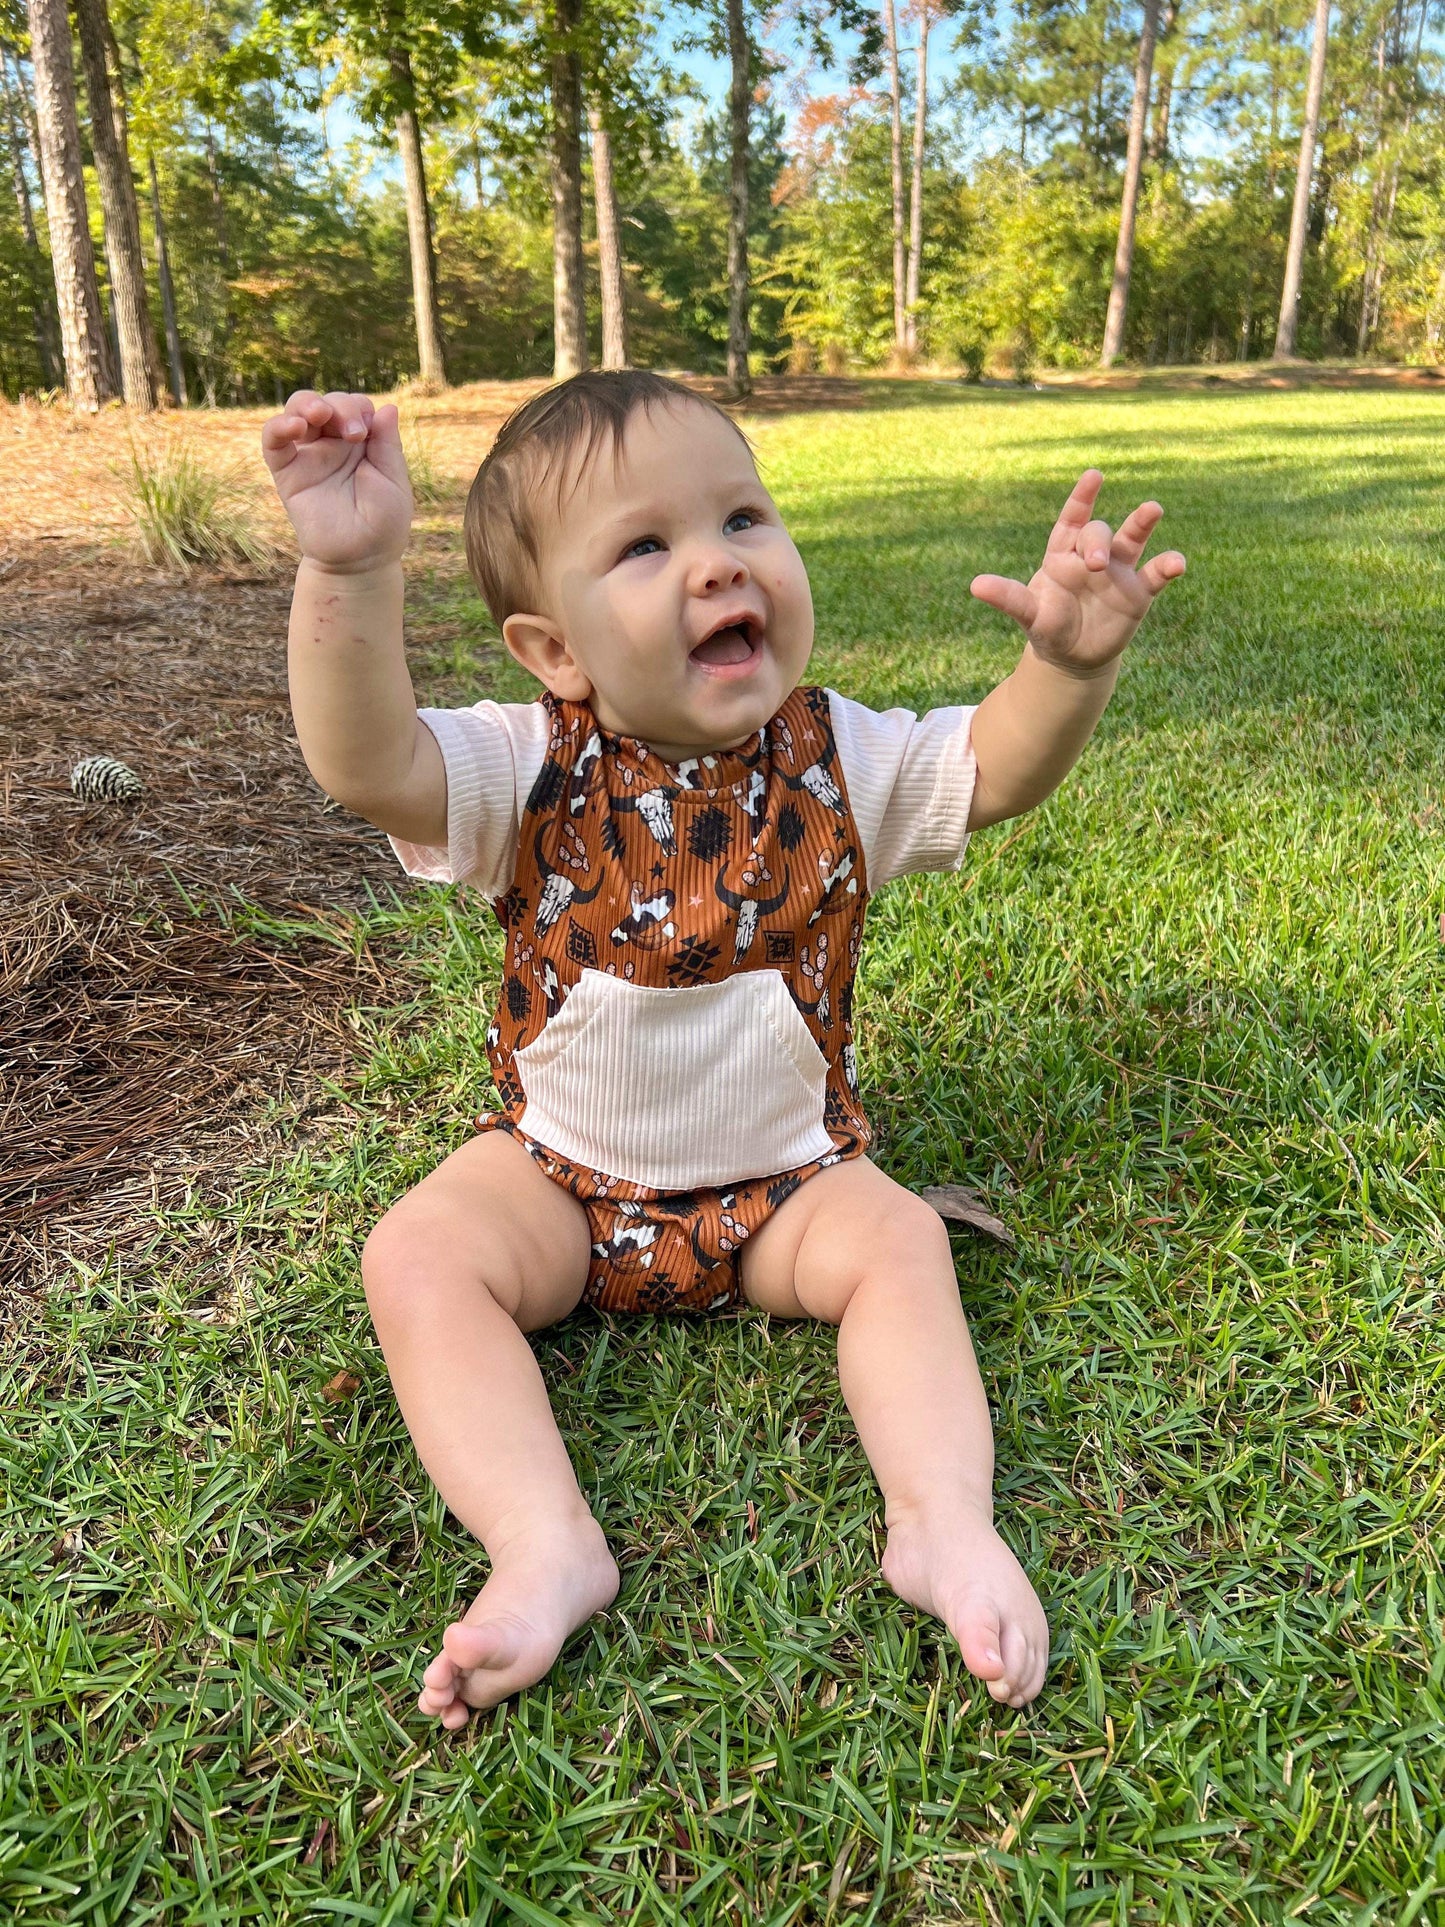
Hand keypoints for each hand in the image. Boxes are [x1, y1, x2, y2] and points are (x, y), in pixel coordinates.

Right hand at [261, 390, 412, 571]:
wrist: (361, 560)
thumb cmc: (383, 523)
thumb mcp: (393, 480)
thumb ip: (388, 444)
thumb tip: (387, 407)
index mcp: (361, 443)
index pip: (355, 406)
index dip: (360, 409)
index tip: (368, 433)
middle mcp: (333, 445)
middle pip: (327, 402)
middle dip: (341, 406)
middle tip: (353, 433)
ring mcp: (309, 456)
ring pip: (297, 410)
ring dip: (307, 403)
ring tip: (319, 415)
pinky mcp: (287, 473)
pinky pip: (272, 441)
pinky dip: (278, 426)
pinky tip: (294, 426)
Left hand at [970, 470, 1185, 675]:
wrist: (1073, 657)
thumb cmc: (1049, 628)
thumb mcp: (1028, 614)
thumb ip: (1008, 598)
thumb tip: (975, 585)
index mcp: (1062, 555)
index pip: (1072, 520)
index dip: (1081, 498)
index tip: (1093, 477)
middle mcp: (1092, 556)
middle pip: (1098, 533)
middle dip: (1098, 542)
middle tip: (1097, 564)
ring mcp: (1119, 571)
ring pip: (1133, 538)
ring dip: (1142, 522)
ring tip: (1152, 509)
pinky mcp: (1139, 591)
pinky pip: (1156, 573)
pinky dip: (1168, 565)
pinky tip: (1177, 564)